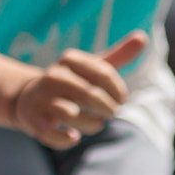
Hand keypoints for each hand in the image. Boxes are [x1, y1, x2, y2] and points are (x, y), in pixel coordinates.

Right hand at [14, 33, 147, 149]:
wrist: (30, 98)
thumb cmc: (73, 82)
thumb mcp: (93, 67)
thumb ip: (119, 55)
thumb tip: (143, 37)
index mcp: (70, 60)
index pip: (103, 72)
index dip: (118, 89)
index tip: (122, 99)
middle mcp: (53, 76)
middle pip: (88, 94)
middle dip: (107, 108)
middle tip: (112, 113)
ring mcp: (41, 98)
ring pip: (71, 114)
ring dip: (91, 124)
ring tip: (97, 124)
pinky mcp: (34, 120)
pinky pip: (51, 133)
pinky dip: (66, 138)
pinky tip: (74, 137)